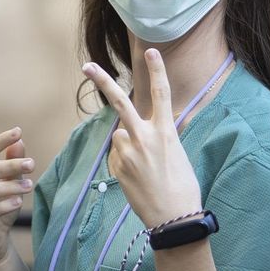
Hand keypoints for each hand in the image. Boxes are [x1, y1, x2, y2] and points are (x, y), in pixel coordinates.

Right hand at [0, 127, 33, 268]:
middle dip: (11, 164)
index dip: (1, 140)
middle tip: (32, 165)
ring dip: (9, 186)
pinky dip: (3, 206)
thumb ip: (13, 165)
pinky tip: (18, 202)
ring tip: (29, 186)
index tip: (18, 131)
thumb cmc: (2, 210)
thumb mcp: (11, 185)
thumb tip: (19, 141)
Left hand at [82, 50, 201, 228]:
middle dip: (103, 82)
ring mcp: (128, 152)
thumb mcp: (177, 154)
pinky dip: (123, 161)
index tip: (151, 52)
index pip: (161, 94)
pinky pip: (116, 155)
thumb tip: (141, 132)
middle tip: (87, 66)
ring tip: (144, 167)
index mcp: (166, 132)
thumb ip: (159, 137)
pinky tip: (137, 177)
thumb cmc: (182, 188)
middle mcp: (145, 137)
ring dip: (126, 145)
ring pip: (119, 136)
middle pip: (120, 102)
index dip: (157, 71)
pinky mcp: (117, 167)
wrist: (174, 218)